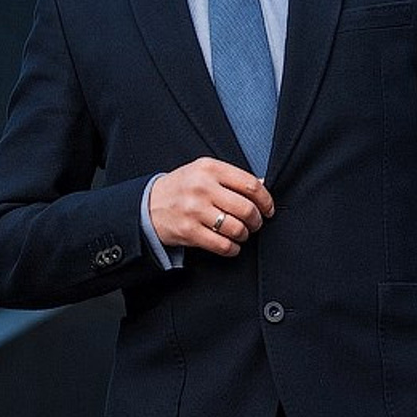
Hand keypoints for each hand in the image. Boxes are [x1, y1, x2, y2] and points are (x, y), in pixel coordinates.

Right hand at [148, 157, 273, 256]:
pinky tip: (231, 244)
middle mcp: (202, 187)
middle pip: (246, 209)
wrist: (148, 204)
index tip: (268, 209)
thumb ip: (232, 178)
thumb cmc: (181, 188)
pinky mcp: (188, 231)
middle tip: (255, 223)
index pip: (250, 185)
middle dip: (257, 221)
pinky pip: (222, 245)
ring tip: (241, 233)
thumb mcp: (204, 172)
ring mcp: (194, 210)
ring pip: (236, 229)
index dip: (266, 200)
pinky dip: (233, 248)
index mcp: (209, 168)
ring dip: (244, 235)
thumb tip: (263, 186)